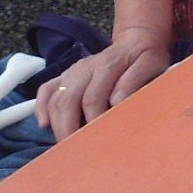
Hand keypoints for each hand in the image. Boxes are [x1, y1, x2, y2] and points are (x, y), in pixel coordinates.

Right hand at [34, 27, 170, 139]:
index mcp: (107, 64)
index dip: (92, 123)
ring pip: (55, 99)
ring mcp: (73, 71)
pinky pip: (46, 90)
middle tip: (78, 151)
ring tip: (66, 145)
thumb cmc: (145, 57)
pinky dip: (41, 107)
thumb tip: (116, 101)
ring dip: (57, 124)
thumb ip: (134, 80)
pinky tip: (45, 125)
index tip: (98, 142)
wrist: (136, 41)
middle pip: (68, 101)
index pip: (92, 99)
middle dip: (69, 129)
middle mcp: (85, 67)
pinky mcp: (66, 75)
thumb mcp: (151, 64)